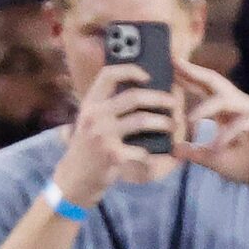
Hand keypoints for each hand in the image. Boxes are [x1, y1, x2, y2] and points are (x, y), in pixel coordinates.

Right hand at [50, 64, 174, 205]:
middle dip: (159, 98)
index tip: (148, 76)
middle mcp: (95, 116)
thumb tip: (141, 89)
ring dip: (163, 122)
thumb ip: (107, 105)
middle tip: (173, 103)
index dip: (130, 70)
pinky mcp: (113, 156)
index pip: (109, 75)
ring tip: (173, 124)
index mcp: (90, 103)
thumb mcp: (89, 120)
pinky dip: (156, 152)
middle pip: (134, 97)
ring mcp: (104, 136)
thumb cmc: (88, 146)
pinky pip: (143, 150)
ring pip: (142, 120)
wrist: (75, 177)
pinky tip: (163, 151)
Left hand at [175, 62, 248, 200]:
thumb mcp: (212, 159)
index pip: (205, 88)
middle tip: (175, 63)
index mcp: (226, 110)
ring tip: (189, 121)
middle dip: (195, 72)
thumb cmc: (243, 166)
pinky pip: (242, 122)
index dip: (188, 77)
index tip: (170, 66)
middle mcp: (239, 105)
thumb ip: (194, 153)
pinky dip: (227, 134)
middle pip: (216, 81)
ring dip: (205, 108)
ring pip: (226, 100)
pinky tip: (217, 147)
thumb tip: (173, 150)